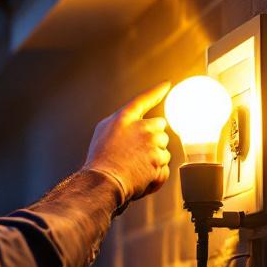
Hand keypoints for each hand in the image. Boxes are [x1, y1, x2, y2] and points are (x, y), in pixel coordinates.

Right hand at [83, 82, 171, 203]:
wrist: (103, 181)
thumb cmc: (100, 160)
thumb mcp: (103, 131)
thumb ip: (122, 122)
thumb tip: (135, 122)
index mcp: (125, 118)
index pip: (143, 100)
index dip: (156, 91)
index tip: (166, 85)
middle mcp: (142, 128)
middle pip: (160, 127)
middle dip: (153, 138)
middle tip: (137, 152)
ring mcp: (152, 144)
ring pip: (164, 149)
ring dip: (155, 158)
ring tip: (136, 167)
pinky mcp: (159, 162)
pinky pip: (164, 168)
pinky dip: (156, 175)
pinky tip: (142, 177)